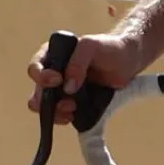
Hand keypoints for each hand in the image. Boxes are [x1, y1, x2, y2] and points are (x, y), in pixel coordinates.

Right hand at [27, 32, 145, 123]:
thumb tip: (68, 88)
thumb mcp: (91, 46)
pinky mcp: (72, 102)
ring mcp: (62, 90)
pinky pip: (60, 115)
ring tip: (72, 110)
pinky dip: (63, 118)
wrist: (128, 61)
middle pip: (38, 91)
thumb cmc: (109, 48)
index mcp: (53, 55)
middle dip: (47, 100)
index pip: (35, 67)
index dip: (41, 76)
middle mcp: (53, 73)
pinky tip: (73, 116)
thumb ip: (77, 62)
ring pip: (46, 106)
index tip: (57, 80)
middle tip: (67, 103)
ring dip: (55, 112)